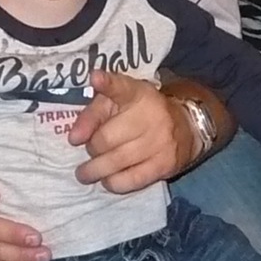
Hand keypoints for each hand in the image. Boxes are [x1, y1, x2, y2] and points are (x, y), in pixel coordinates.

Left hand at [69, 72, 197, 192]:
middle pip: (106, 138)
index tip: (95, 78)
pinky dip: (112, 183)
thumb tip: (74, 139)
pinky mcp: (164, 165)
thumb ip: (91, 115)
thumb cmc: (141, 114)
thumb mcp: (116, 104)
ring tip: (85, 173)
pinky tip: (107, 179)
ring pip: (115, 161)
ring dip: (95, 170)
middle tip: (91, 150)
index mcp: (137, 94)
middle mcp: (150, 115)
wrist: (186, 129)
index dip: (108, 83)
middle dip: (92, 148)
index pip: (121, 87)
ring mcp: (159, 142)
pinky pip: (130, 180)